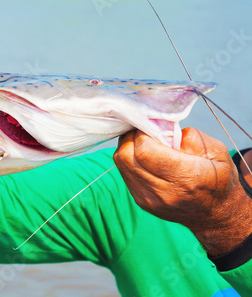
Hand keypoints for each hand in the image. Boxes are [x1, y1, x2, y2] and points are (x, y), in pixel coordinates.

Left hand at [114, 127, 251, 256]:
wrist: (215, 213)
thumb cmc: (217, 176)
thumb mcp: (216, 151)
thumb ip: (188, 136)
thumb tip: (160, 126)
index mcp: (186, 177)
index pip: (145, 150)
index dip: (143, 133)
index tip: (152, 126)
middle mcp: (164, 192)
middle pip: (126, 156)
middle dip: (131, 137)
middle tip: (144, 130)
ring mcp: (149, 199)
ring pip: (121, 163)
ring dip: (128, 147)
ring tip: (143, 141)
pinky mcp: (141, 201)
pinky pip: (124, 172)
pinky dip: (129, 159)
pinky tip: (143, 156)